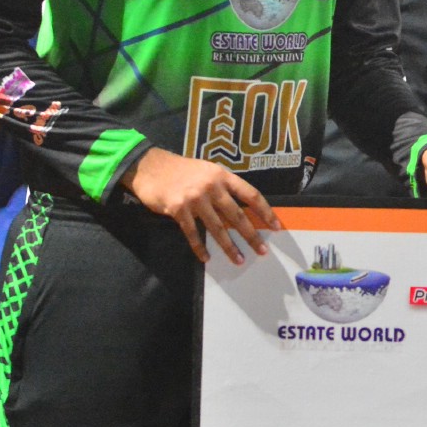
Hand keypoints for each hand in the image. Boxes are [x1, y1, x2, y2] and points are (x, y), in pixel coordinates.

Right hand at [122, 147, 279, 264]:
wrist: (150, 167)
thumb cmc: (182, 170)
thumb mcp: (208, 171)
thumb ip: (224, 186)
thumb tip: (242, 207)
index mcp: (223, 176)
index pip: (251, 195)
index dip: (265, 211)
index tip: (276, 226)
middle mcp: (212, 187)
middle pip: (237, 215)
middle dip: (251, 235)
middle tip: (262, 251)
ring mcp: (195, 199)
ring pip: (217, 228)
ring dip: (229, 247)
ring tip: (239, 260)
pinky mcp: (178, 210)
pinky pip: (192, 233)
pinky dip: (200, 247)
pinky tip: (206, 257)